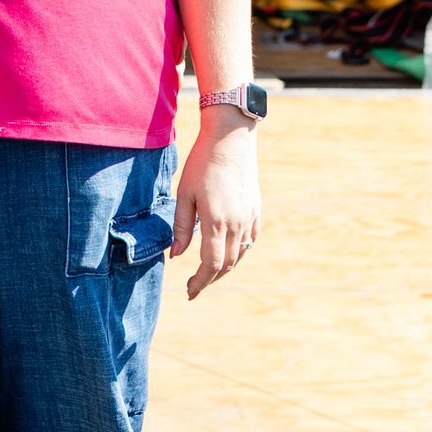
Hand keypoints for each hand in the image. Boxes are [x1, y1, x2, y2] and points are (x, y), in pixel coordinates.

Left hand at [171, 109, 260, 300]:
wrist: (230, 140)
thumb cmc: (202, 164)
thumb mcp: (184, 194)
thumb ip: (180, 227)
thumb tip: (176, 256)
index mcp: (216, 222)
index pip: (211, 265)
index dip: (200, 282)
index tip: (190, 291)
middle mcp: (236, 224)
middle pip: (227, 265)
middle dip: (210, 279)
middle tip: (195, 286)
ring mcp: (249, 217)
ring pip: (240, 255)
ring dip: (224, 268)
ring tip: (208, 272)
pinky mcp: (255, 210)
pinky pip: (250, 240)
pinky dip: (239, 253)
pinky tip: (229, 253)